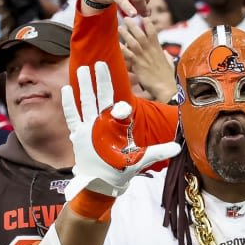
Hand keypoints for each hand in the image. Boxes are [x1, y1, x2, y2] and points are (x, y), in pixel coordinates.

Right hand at [61, 61, 179, 197]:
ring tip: (83, 69)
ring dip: (85, 86)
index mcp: (117, 124)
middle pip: (101, 96)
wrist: (104, 182)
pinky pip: (72, 117)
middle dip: (101, 80)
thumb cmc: (121, 168)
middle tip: (101, 61)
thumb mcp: (141, 158)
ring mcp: (89, 127)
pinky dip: (69, 104)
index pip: (119, 105)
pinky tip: (66, 89)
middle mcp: (103, 122)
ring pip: (86, 102)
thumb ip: (158, 151)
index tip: (121, 86)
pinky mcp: (78, 136)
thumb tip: (178, 146)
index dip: (120, 97)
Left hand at [119, 15, 176, 101]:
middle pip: (140, 33)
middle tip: (127, 18)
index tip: (143, 16)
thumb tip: (166, 53)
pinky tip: (117, 44)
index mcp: (158, 48)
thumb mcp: (169, 63)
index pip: (153, 32)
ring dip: (126, 34)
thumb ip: (166, 56)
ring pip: (133, 41)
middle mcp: (150, 50)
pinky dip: (122, 49)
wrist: (165, 87)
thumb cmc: (167, 77)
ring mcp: (143, 56)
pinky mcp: (138, 64)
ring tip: (120, 28)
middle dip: (133, 25)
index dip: (148, 23)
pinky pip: (128, 54)